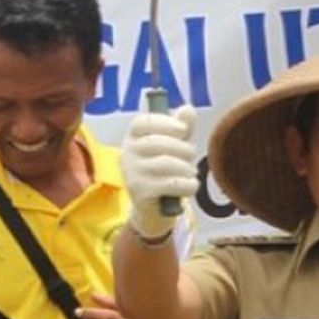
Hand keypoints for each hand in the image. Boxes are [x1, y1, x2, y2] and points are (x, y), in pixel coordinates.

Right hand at [120, 105, 198, 239]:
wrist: (155, 209)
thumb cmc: (166, 171)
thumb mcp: (176, 146)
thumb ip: (182, 127)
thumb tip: (188, 109)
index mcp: (133, 137)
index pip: (143, 122)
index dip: (166, 123)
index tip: (183, 130)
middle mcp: (127, 153)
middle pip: (158, 143)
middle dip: (183, 149)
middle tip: (191, 157)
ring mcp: (131, 173)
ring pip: (167, 164)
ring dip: (187, 169)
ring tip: (190, 173)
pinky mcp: (140, 192)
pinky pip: (172, 184)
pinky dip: (188, 185)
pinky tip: (190, 186)